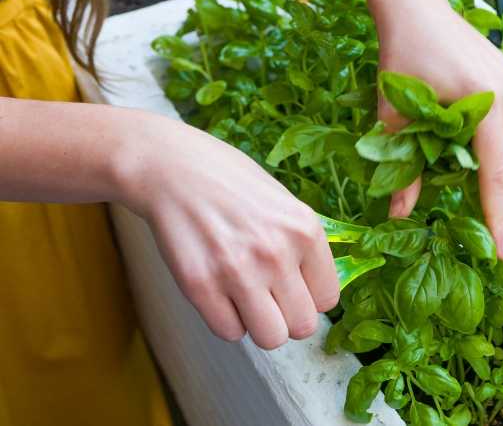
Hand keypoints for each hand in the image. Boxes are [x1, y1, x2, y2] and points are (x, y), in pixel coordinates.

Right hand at [120, 117, 338, 349]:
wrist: (171, 168)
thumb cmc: (230, 182)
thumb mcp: (284, 203)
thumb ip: (303, 246)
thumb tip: (316, 291)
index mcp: (305, 231)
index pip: (328, 299)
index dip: (309, 297)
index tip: (293, 286)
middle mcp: (277, 254)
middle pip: (303, 326)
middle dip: (287, 317)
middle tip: (269, 296)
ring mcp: (238, 272)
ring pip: (270, 338)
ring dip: (259, 324)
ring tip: (245, 297)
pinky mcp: (200, 286)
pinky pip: (230, 333)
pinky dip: (226, 320)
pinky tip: (219, 292)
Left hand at [362, 0, 502, 259]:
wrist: (414, 6)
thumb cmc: (400, 53)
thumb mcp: (395, 114)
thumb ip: (401, 167)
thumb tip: (398, 215)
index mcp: (483, 101)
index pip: (494, 173)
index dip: (497, 216)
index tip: (502, 252)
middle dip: (490, 194)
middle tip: (479, 230)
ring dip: (487, 166)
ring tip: (465, 186)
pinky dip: (487, 144)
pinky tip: (466, 151)